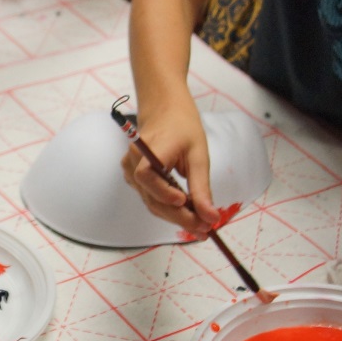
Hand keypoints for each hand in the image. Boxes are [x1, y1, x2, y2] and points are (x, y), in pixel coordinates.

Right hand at [118, 100, 218, 234]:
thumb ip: (201, 188)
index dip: (163, 193)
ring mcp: (131, 170)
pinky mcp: (134, 178)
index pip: (146, 176)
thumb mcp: (198, 155)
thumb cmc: (183, 128)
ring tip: (201, 225)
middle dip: (179, 216)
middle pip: (151, 197)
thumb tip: (210, 217)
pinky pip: (151, 199)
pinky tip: (188, 214)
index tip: (186, 202)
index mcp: (148, 148)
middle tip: (204, 228)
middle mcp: (133, 161)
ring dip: (176, 217)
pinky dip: (169, 209)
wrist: (165, 112)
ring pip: (152, 203)